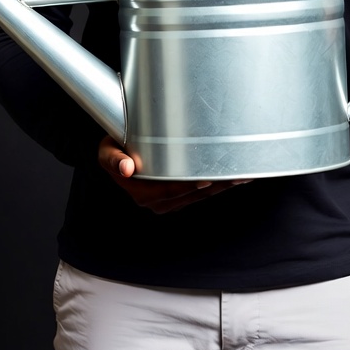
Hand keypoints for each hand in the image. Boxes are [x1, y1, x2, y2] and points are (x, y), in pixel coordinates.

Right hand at [98, 136, 246, 213]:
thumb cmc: (113, 148)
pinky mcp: (179, 197)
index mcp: (141, 193)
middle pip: (192, 193)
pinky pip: (201, 193)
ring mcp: (169, 201)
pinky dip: (218, 185)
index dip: (190, 185)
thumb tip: (126, 167)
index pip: (171, 189)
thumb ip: (112, 158)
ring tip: (242, 175)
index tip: (208, 177)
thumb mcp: (107, 151)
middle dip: (215, 185)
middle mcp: (156, 201)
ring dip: (222, 186)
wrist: (116, 154)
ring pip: (200, 195)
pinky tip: (234, 178)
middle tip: (236, 174)